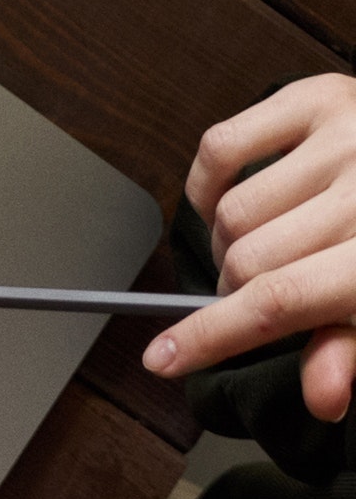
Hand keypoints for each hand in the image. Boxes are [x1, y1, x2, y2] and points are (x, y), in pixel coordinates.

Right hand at [154, 73, 355, 419]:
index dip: (211, 336)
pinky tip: (230, 200)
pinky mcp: (319, 99)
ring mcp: (343, 139)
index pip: (278, 301)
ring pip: (230, 211)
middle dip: (238, 289)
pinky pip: (220, 145)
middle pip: (247, 260)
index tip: (162, 357)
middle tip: (259, 294)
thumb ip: (351, 347)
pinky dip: (209, 182)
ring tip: (264, 246)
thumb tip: (322, 399)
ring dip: (230, 240)